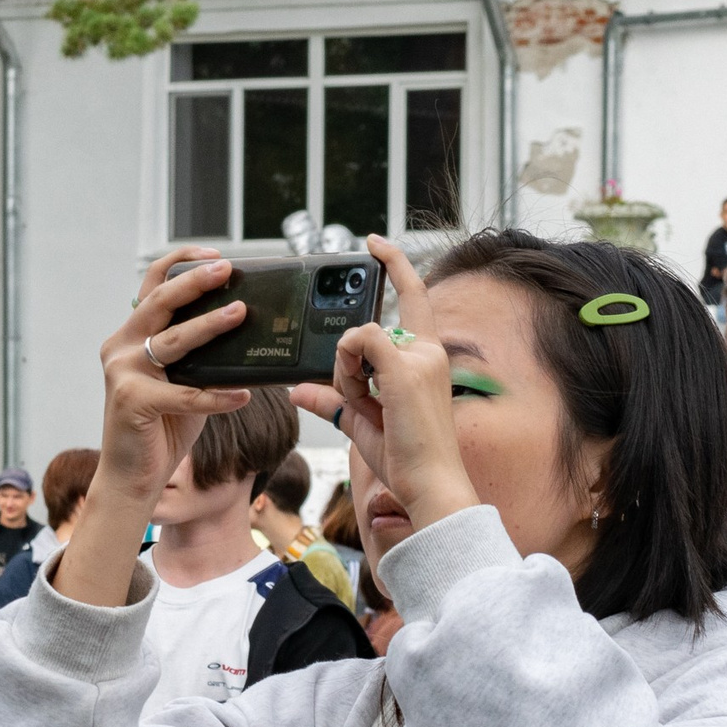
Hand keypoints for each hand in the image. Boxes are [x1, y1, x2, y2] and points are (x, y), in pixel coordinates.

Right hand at [51, 249, 253, 607]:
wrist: (133, 478)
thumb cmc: (162, 429)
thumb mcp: (186, 382)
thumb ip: (204, 357)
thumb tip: (247, 331)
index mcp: (131, 337)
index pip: (152, 285)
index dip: (182, 263)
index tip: (215, 255)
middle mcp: (121, 347)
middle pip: (158, 300)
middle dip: (195, 281)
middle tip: (227, 269)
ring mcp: (122, 373)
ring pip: (172, 341)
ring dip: (209, 325)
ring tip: (240, 313)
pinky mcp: (132, 401)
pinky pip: (184, 394)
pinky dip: (217, 396)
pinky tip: (243, 396)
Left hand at [288, 237, 479, 532]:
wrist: (429, 484)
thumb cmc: (406, 459)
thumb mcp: (360, 424)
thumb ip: (332, 401)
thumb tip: (297, 392)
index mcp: (427, 359)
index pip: (415, 298)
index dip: (396, 265)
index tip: (375, 243)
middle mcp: (429, 351)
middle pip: (368, 331)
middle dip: (350, 361)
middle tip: (364, 374)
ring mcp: (420, 357)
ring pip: (358, 339)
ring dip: (346, 374)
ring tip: (368, 406)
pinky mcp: (406, 367)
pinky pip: (358, 343)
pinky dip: (347, 368)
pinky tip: (361, 393)